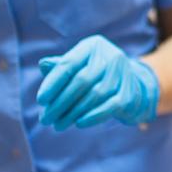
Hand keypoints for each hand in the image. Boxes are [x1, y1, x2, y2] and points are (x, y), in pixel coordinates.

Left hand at [36, 35, 159, 130]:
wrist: (131, 84)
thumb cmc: (96, 74)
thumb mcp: (79, 65)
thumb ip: (61, 66)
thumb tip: (43, 64)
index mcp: (93, 46)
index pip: (69, 63)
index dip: (53, 82)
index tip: (41, 100)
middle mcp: (110, 55)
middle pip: (81, 81)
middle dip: (60, 102)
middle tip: (46, 119)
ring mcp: (122, 74)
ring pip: (95, 95)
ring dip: (73, 113)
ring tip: (58, 125)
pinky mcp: (130, 91)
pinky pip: (110, 106)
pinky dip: (93, 116)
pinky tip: (79, 123)